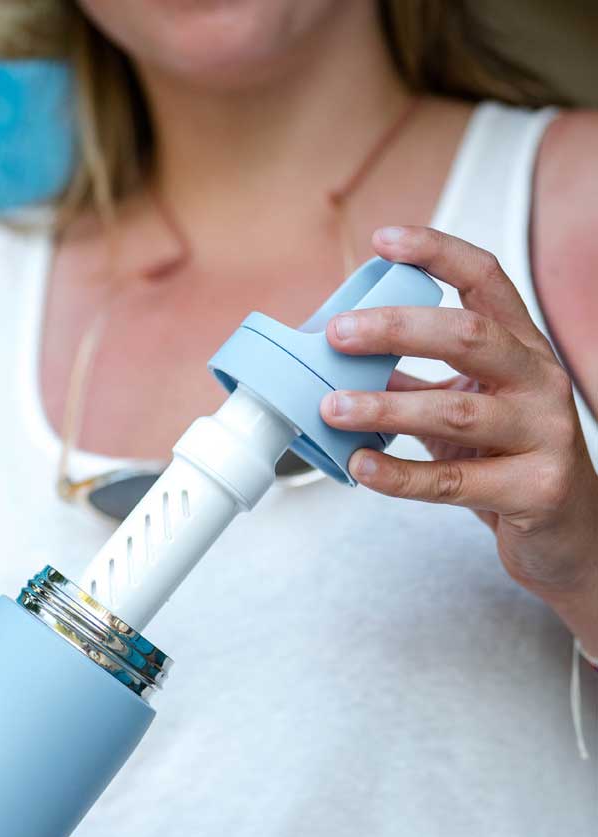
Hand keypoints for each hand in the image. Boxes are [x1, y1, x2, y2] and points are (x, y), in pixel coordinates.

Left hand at [320, 225, 597, 621]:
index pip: (486, 279)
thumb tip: (339, 358)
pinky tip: (360, 466)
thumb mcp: (464, 408)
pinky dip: (400, 475)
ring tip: (332, 408)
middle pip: (468, 336)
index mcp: (522, 348)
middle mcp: (540, 381)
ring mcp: (545, 435)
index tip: (383, 240)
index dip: (437, 252)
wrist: (566, 534)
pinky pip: (454, 482)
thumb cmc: (507, 460)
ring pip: (456, 412)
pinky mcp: (535, 490)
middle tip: (337, 334)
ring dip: (385, 407)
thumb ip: (415, 381)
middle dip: (397, 328)